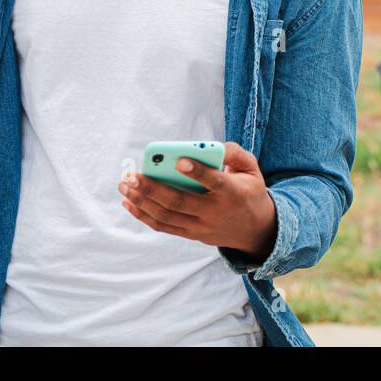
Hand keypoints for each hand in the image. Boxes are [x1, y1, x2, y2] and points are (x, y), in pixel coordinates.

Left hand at [119, 142, 277, 259]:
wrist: (255, 230)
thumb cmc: (249, 191)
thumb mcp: (252, 169)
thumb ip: (235, 153)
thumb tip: (212, 146)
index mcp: (233, 193)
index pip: (214, 182)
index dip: (197, 172)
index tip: (178, 160)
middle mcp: (215, 212)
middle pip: (180, 202)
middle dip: (153, 188)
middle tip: (132, 175)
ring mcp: (201, 227)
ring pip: (167, 216)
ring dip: (142, 201)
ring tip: (124, 185)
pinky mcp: (192, 235)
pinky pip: (164, 227)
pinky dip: (144, 216)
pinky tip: (129, 203)